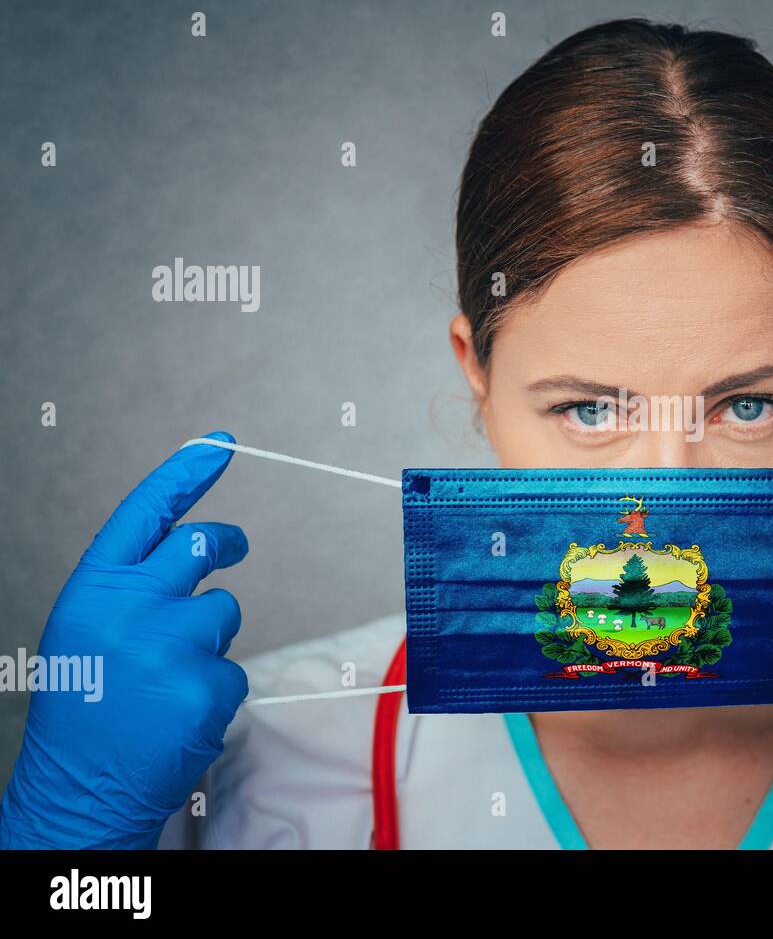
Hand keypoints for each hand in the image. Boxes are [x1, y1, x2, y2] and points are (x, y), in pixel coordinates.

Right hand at [0, 432, 248, 848]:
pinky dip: (214, 690)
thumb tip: (197, 545)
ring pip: (225, 611)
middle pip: (201, 545)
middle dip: (226, 543)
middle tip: (235, 546)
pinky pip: (234, 669)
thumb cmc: (85, 705)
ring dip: (209, 639)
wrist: (77, 788)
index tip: (220, 443)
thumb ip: (133, 586)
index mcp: (94, 588)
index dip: (186, 473)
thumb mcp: (89, 630)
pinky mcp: (206, 684)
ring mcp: (171, 644)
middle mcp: (130, 606)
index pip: (147, 512)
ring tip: (165, 680)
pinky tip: (177, 715)